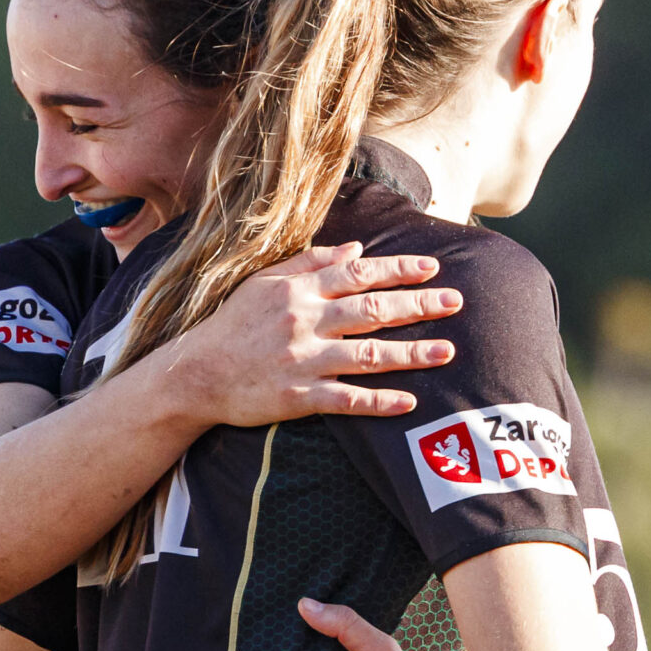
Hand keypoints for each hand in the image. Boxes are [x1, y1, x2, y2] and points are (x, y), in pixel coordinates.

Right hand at [157, 243, 459, 427]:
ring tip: (447, 352)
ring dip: (411, 354)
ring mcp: (302, 361)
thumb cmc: (231, 325)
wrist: (194, 373)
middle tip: (456, 302)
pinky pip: (346, 400)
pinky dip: (378, 402)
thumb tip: (355, 247)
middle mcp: (304, 322)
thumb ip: (310, 262)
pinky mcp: (297, 397)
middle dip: (418, 305)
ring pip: (367, 355)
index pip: (359, 273)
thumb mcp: (263, 282)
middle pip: (372, 310)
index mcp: (298, 290)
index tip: (432, 267)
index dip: (398, 270)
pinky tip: (409, 403)